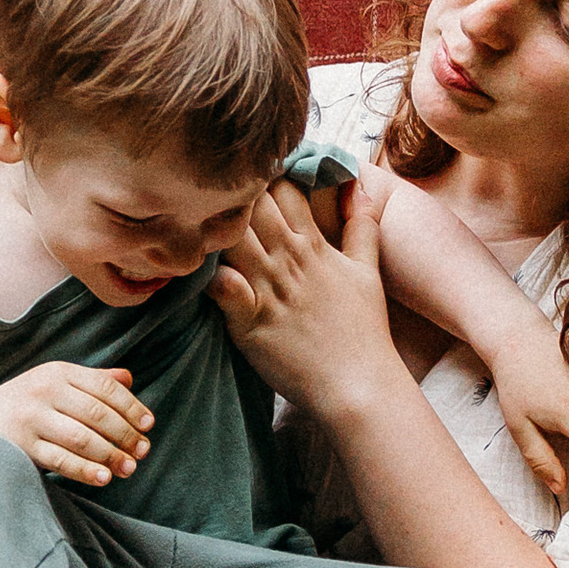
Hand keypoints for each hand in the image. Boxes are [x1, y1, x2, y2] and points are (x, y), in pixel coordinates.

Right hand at [0, 362, 151, 488]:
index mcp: (57, 372)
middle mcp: (44, 390)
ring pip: (81, 438)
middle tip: (143, 451)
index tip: (148, 425)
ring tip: (129, 469)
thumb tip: (130, 379)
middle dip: (124, 435)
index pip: (104, 387)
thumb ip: (91, 382)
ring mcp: (30, 418)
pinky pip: (60, 460)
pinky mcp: (21, 445)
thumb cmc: (25, 405)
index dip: (131, 407)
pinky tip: (104, 478)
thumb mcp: (54, 384)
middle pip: (96, 413)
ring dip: (110, 455)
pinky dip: (85, 470)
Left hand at [211, 176, 397, 413]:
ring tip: (201, 234)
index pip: (284, 190)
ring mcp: (268, 289)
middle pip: (251, 206)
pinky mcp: (249, 321)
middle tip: (215, 203)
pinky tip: (200, 272)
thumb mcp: (367, 272)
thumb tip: (364, 193)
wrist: (358, 384)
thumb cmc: (362, 330)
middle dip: (233, 199)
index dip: (264, 182)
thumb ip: (363, 229)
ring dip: (215, 232)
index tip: (250, 187)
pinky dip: (208, 275)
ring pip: (231, 237)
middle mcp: (288, 260)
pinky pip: (221, 286)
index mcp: (312, 245)